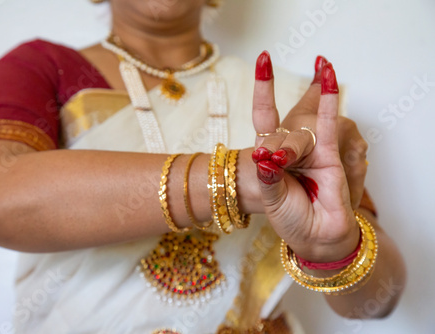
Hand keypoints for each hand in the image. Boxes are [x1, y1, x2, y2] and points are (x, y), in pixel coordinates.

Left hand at [251, 51, 359, 262]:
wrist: (316, 236)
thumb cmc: (291, 218)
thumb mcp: (271, 197)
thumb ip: (268, 178)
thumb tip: (264, 157)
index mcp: (270, 154)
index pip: (265, 115)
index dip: (264, 90)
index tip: (263, 61)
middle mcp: (290, 148)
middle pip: (281, 130)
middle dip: (280, 149)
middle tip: (278, 166)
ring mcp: (310, 150)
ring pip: (302, 129)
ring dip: (299, 127)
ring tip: (298, 135)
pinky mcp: (329, 157)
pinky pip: (326, 125)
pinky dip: (327, 102)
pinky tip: (328, 76)